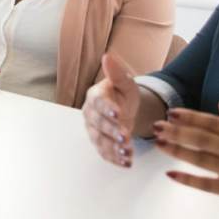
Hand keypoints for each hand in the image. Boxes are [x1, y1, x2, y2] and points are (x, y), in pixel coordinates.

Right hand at [82, 53, 139, 167]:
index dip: (107, 108)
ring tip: (128, 153)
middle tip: (125, 137)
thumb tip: (107, 56)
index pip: (98, 102)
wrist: (126, 109)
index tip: (118, 113)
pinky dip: (115, 158)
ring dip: (113, 148)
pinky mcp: (99, 143)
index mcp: (95, 96)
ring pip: (100, 141)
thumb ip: (117, 72)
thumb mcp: (125, 82)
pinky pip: (104, 153)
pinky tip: (126, 162)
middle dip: (112, 131)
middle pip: (99, 124)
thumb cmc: (123, 94)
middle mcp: (90, 114)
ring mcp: (93, 130)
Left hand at [153, 101, 218, 216]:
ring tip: (159, 144)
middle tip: (157, 127)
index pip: (212, 122)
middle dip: (177, 131)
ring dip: (177, 150)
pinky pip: (208, 185)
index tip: (172, 112)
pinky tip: (172, 174)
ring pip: (201, 158)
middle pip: (201, 138)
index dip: (190, 117)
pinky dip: (189, 180)